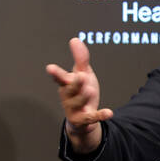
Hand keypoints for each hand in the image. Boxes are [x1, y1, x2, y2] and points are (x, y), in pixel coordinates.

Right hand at [45, 37, 111, 153]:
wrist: (84, 119)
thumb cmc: (81, 93)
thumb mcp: (83, 74)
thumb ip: (80, 59)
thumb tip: (75, 40)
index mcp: (66, 84)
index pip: (60, 77)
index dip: (56, 73)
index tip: (50, 68)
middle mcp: (68, 97)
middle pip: (69, 89)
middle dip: (74, 83)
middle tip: (81, 76)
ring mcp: (74, 109)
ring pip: (77, 103)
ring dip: (83, 97)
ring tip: (90, 90)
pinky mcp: (82, 120)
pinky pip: (91, 118)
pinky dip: (100, 115)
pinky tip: (109, 112)